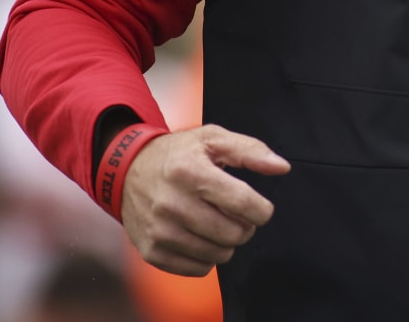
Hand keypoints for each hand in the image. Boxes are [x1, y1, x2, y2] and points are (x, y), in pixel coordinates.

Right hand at [121, 124, 290, 275]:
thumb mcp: (212, 139)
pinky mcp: (152, 251)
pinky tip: (200, 236)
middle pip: (233, 234)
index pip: (243, 202)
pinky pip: (198, 269)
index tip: (261, 208)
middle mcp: (172, 203)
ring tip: (217, 223)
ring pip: (218, 256)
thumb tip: (281, 167)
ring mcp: (160, 231)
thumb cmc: (177, 154)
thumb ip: (250, 150)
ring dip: (227, 243)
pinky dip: (207, 258)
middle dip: (245, 227)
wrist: (127, 170)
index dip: (262, 210)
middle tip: (237, 215)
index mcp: (190, 172)